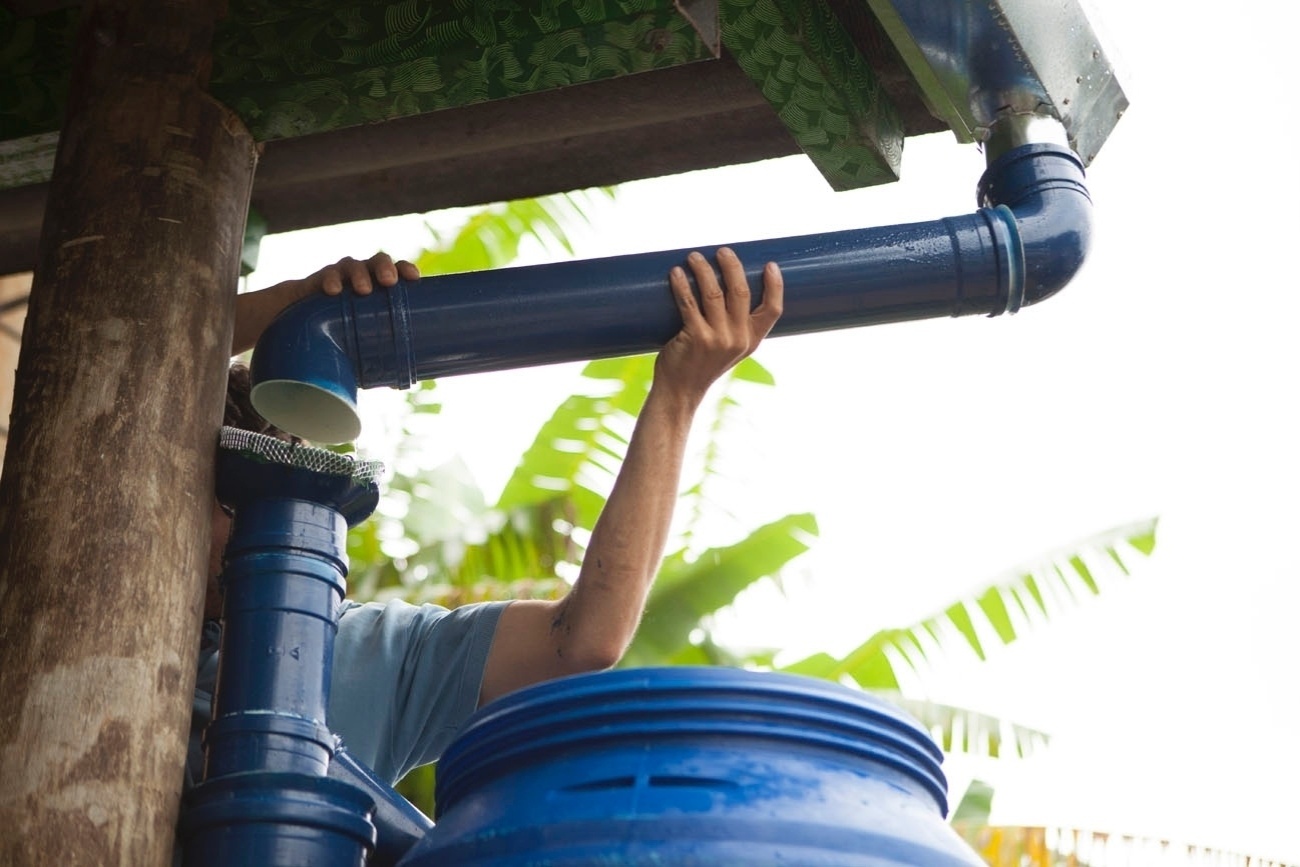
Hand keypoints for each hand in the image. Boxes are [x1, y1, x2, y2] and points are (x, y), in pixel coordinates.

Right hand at [233, 252, 419, 353]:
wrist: (298, 323)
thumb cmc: (340, 332)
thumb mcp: (360, 342)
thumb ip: (376, 356)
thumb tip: (396, 385)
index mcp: (378, 287)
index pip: (397, 270)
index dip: (406, 269)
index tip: (414, 279)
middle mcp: (361, 277)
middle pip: (378, 261)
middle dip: (385, 268)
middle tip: (389, 283)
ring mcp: (339, 276)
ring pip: (352, 265)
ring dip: (360, 274)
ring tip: (363, 290)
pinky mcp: (315, 282)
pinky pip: (324, 276)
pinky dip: (330, 280)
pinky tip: (332, 290)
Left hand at [657, 247, 782, 401]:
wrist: (680, 391)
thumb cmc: (700, 364)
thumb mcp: (727, 348)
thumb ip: (732, 324)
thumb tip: (724, 284)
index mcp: (751, 341)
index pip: (773, 310)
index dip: (775, 286)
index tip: (770, 265)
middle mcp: (738, 339)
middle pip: (741, 292)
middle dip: (732, 266)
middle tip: (722, 251)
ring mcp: (717, 339)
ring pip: (714, 293)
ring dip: (703, 269)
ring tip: (693, 257)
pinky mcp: (695, 338)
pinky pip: (688, 302)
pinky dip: (681, 284)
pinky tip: (676, 272)